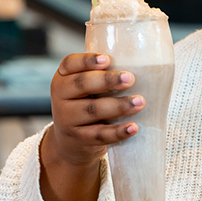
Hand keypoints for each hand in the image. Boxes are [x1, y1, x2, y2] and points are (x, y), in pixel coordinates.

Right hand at [40, 52, 144, 200]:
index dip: (87, 60)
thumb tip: (142, 60)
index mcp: (63, 78)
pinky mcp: (79, 139)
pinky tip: (133, 127)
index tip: (107, 59)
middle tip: (130, 78)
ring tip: (140, 102)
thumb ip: (103, 75)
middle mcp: (60, 97)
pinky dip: (118, 132)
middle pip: (81, 84)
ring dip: (118, 106)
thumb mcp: (85, 88)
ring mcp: (67, 119)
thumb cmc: (87, 104)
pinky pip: (100, 135)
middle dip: (107, 81)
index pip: (70, 63)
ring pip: (92, 110)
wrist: (70, 141)